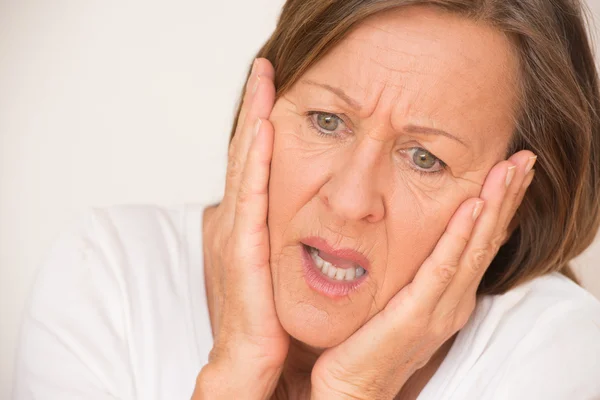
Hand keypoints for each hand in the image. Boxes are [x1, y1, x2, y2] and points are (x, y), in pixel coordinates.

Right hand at [194, 58, 286, 398]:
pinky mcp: (244, 253)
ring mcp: (239, 236)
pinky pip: (251, 198)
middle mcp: (241, 225)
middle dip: (255, 110)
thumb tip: (304, 226)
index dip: (262, 128)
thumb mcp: (278, 274)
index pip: (257, 167)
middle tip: (263, 69)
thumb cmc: (265, 325)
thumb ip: (286, 244)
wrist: (248, 368)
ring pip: (246, 167)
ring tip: (261, 82)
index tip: (273, 92)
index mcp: (252, 229)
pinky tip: (261, 129)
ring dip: (253, 121)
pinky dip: (254, 162)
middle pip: (247, 156)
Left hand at [310, 150, 537, 399]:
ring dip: (494, 206)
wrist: (352, 388)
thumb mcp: (400, 302)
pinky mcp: (416, 315)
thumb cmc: (370, 344)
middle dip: (507, 197)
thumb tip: (417, 243)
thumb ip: (415, 275)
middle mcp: (453, 301)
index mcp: (450, 297)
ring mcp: (439, 309)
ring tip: (509, 171)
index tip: (511, 170)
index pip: (482, 243)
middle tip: (523, 158)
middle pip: (487, 240)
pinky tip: (473, 207)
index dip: (500, 206)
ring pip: (474, 249)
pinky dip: (460, 236)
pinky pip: (442, 269)